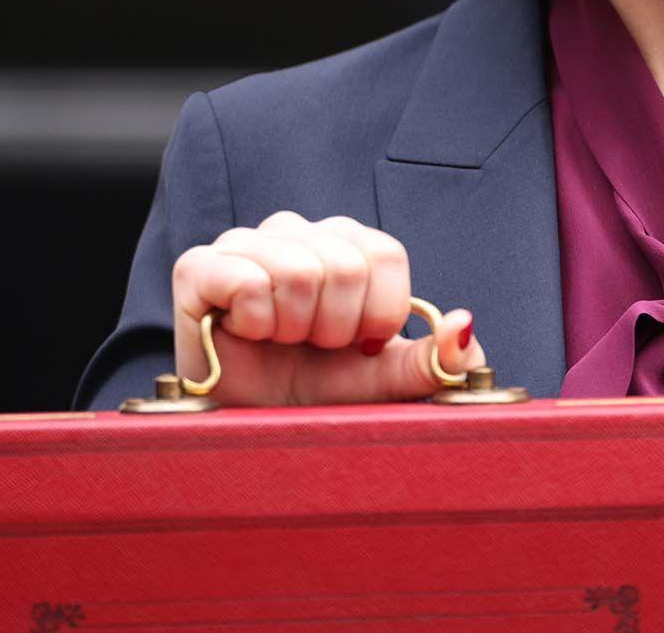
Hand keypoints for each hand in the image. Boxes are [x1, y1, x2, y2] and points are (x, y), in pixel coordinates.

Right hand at [170, 212, 483, 405]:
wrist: (248, 430)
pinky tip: (245, 335)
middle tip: (313, 348)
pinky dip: (254, 323)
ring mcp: (245, 243)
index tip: (360, 345)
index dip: (380, 313)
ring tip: (280, 343)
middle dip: (336, 328)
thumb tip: (465, 326)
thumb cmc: (315, 398)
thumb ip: (432, 359)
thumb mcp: (383, 383)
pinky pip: (247, 280)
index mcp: (345, 245)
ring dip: (295, 329)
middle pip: (346, 264)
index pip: (385, 252)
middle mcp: (296, 232)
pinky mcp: (198, 266)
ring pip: (300, 272)